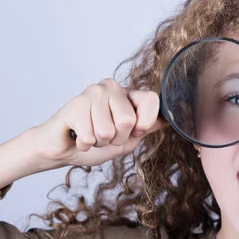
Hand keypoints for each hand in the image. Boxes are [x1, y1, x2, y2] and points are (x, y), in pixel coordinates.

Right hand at [32, 78, 167, 167]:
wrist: (64, 150)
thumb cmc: (97, 142)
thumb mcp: (130, 138)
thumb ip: (148, 126)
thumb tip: (174, 117)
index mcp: (128, 94)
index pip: (151, 100)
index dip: (144, 123)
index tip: (134, 131)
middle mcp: (111, 87)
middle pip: (128, 121)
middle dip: (117, 138)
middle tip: (106, 136)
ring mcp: (92, 93)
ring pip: (108, 130)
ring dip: (100, 142)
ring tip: (92, 135)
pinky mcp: (75, 104)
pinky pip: (90, 135)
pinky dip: (85, 144)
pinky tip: (79, 136)